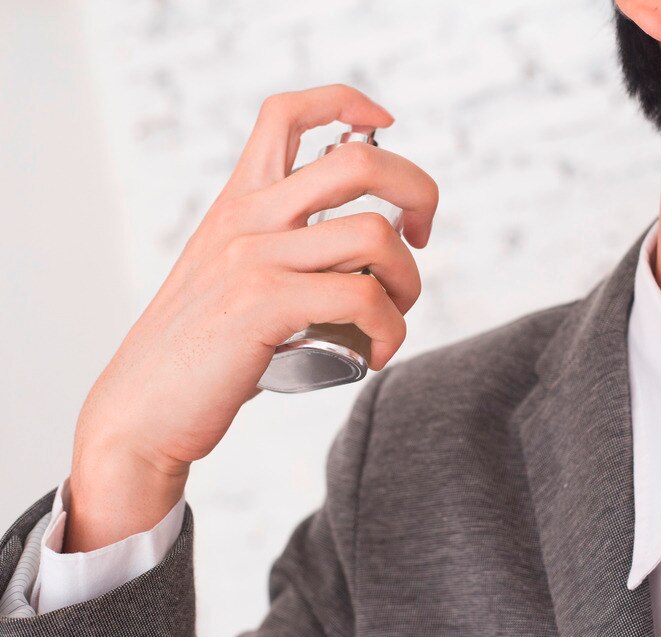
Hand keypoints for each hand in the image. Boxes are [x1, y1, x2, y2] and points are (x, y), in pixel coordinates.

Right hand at [65, 84, 437, 551]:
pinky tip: (376, 353)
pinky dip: (389, 330)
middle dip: (419, 191)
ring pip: (375, 235)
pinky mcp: (263, 302)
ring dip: (408, 281)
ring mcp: (254, 256)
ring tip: (392, 318)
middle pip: (360, 161)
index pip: (286, 111)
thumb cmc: (204, 354)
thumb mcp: (235, 279)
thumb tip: (369, 254)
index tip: (383, 125)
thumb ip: (287, 252)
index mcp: (239, 202)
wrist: (141, 413)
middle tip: (421, 236)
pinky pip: (363, 298)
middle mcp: (247, 216)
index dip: (345, 101)